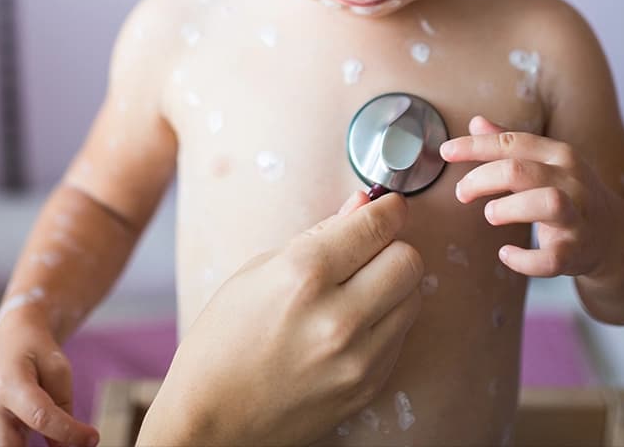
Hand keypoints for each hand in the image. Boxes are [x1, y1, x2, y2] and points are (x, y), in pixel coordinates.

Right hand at [0, 312, 98, 446]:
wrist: (13, 339)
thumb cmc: (38, 350)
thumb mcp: (58, 368)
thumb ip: (63, 405)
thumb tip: (70, 446)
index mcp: (11, 383)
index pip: (40, 416)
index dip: (68, 431)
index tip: (93, 438)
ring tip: (58, 445)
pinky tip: (50, 444)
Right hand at [137, 191, 422, 445]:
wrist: (210, 420)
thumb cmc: (224, 338)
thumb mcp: (259, 269)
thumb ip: (321, 234)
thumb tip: (363, 203)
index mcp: (304, 274)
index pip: (377, 225)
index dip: (389, 208)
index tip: (388, 206)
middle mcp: (338, 316)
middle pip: (408, 259)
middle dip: (393, 245)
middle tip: (370, 249)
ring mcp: (357, 358)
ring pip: (413, 296)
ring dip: (394, 284)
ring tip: (358, 288)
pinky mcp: (367, 386)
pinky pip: (400, 335)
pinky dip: (386, 320)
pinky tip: (353, 322)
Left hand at [440, 115, 620, 278]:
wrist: (617, 237)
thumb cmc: (571, 193)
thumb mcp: (546, 162)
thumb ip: (509, 143)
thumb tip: (475, 122)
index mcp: (559, 154)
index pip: (511, 142)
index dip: (474, 146)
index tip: (445, 152)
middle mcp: (571, 181)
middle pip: (519, 170)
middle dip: (482, 179)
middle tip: (462, 193)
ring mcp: (577, 216)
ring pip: (544, 204)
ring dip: (507, 209)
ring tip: (491, 215)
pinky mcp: (578, 252)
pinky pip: (550, 258)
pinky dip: (523, 259)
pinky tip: (506, 254)